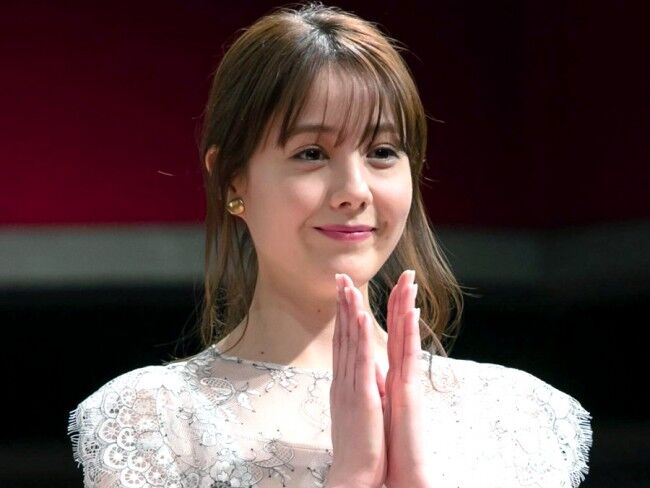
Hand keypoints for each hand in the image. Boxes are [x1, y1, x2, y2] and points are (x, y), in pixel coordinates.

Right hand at [327, 273, 386, 487]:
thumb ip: (355, 393)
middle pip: (341, 336)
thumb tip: (357, 380)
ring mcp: (350, 386)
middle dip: (341, 305)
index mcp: (343, 384)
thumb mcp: (355, 414)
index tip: (343, 294)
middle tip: (340, 278)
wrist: (354, 474)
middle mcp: (342, 380)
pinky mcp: (362, 394)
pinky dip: (360, 335)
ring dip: (349, 312)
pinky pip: (360, 359)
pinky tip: (360, 315)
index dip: (342, 317)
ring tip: (348, 286)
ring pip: (349, 341)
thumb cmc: (359, 447)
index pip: (342, 343)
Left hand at [382, 270, 430, 487]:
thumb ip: (379, 383)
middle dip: (402, 300)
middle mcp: (402, 373)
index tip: (391, 287)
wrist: (399, 470)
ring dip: (408, 308)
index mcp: (392, 375)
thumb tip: (374, 370)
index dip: (390, 311)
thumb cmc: (388, 440)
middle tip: (407, 273)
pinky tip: (409, 313)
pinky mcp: (410, 390)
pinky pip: (408, 356)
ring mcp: (408, 380)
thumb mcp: (379, 405)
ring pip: (408, 337)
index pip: (391, 335)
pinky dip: (407, 333)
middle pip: (402, 330)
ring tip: (410, 282)